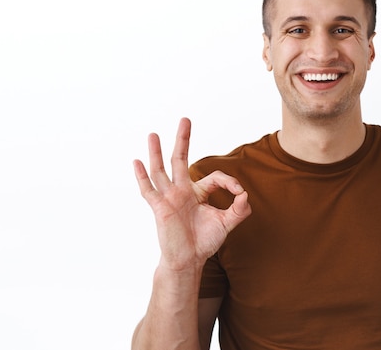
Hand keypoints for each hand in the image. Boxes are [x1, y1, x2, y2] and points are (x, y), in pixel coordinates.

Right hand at [134, 118, 250, 271]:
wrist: (188, 261)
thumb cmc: (204, 242)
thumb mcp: (226, 224)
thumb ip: (239, 210)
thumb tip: (244, 195)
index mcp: (197, 193)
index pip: (213, 177)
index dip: (228, 181)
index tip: (238, 191)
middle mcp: (181, 191)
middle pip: (180, 160)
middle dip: (183, 140)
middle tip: (185, 120)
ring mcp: (169, 198)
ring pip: (161, 170)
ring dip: (157, 152)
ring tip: (153, 134)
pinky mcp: (160, 208)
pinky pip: (148, 190)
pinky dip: (142, 176)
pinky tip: (136, 162)